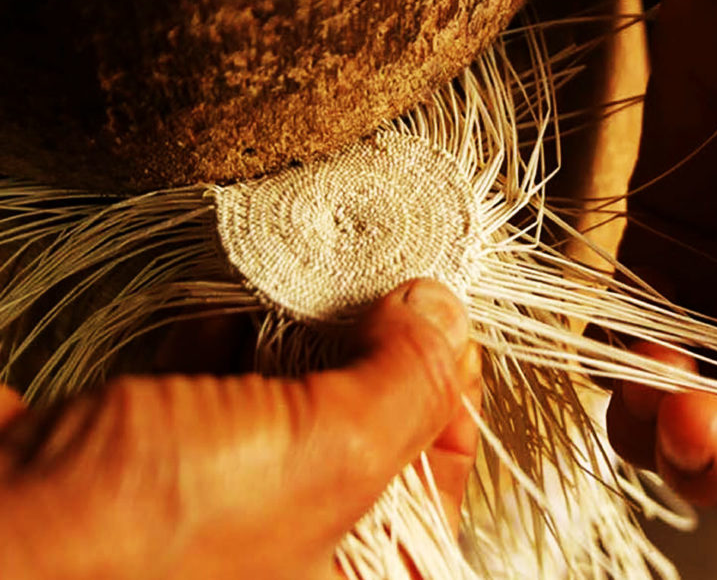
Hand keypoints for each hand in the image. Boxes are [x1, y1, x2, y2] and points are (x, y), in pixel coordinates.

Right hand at [0, 279, 480, 578]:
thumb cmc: (144, 542)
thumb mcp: (322, 456)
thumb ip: (404, 387)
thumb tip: (444, 320)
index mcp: (351, 579)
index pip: (439, 480)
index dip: (450, 395)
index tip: (446, 322)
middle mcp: (289, 550)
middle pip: (366, 432)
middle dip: (375, 353)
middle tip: (386, 289)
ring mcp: (218, 505)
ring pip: (290, 401)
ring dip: (304, 337)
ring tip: (320, 286)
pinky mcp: (152, 459)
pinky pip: (212, 385)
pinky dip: (226, 339)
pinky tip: (235, 307)